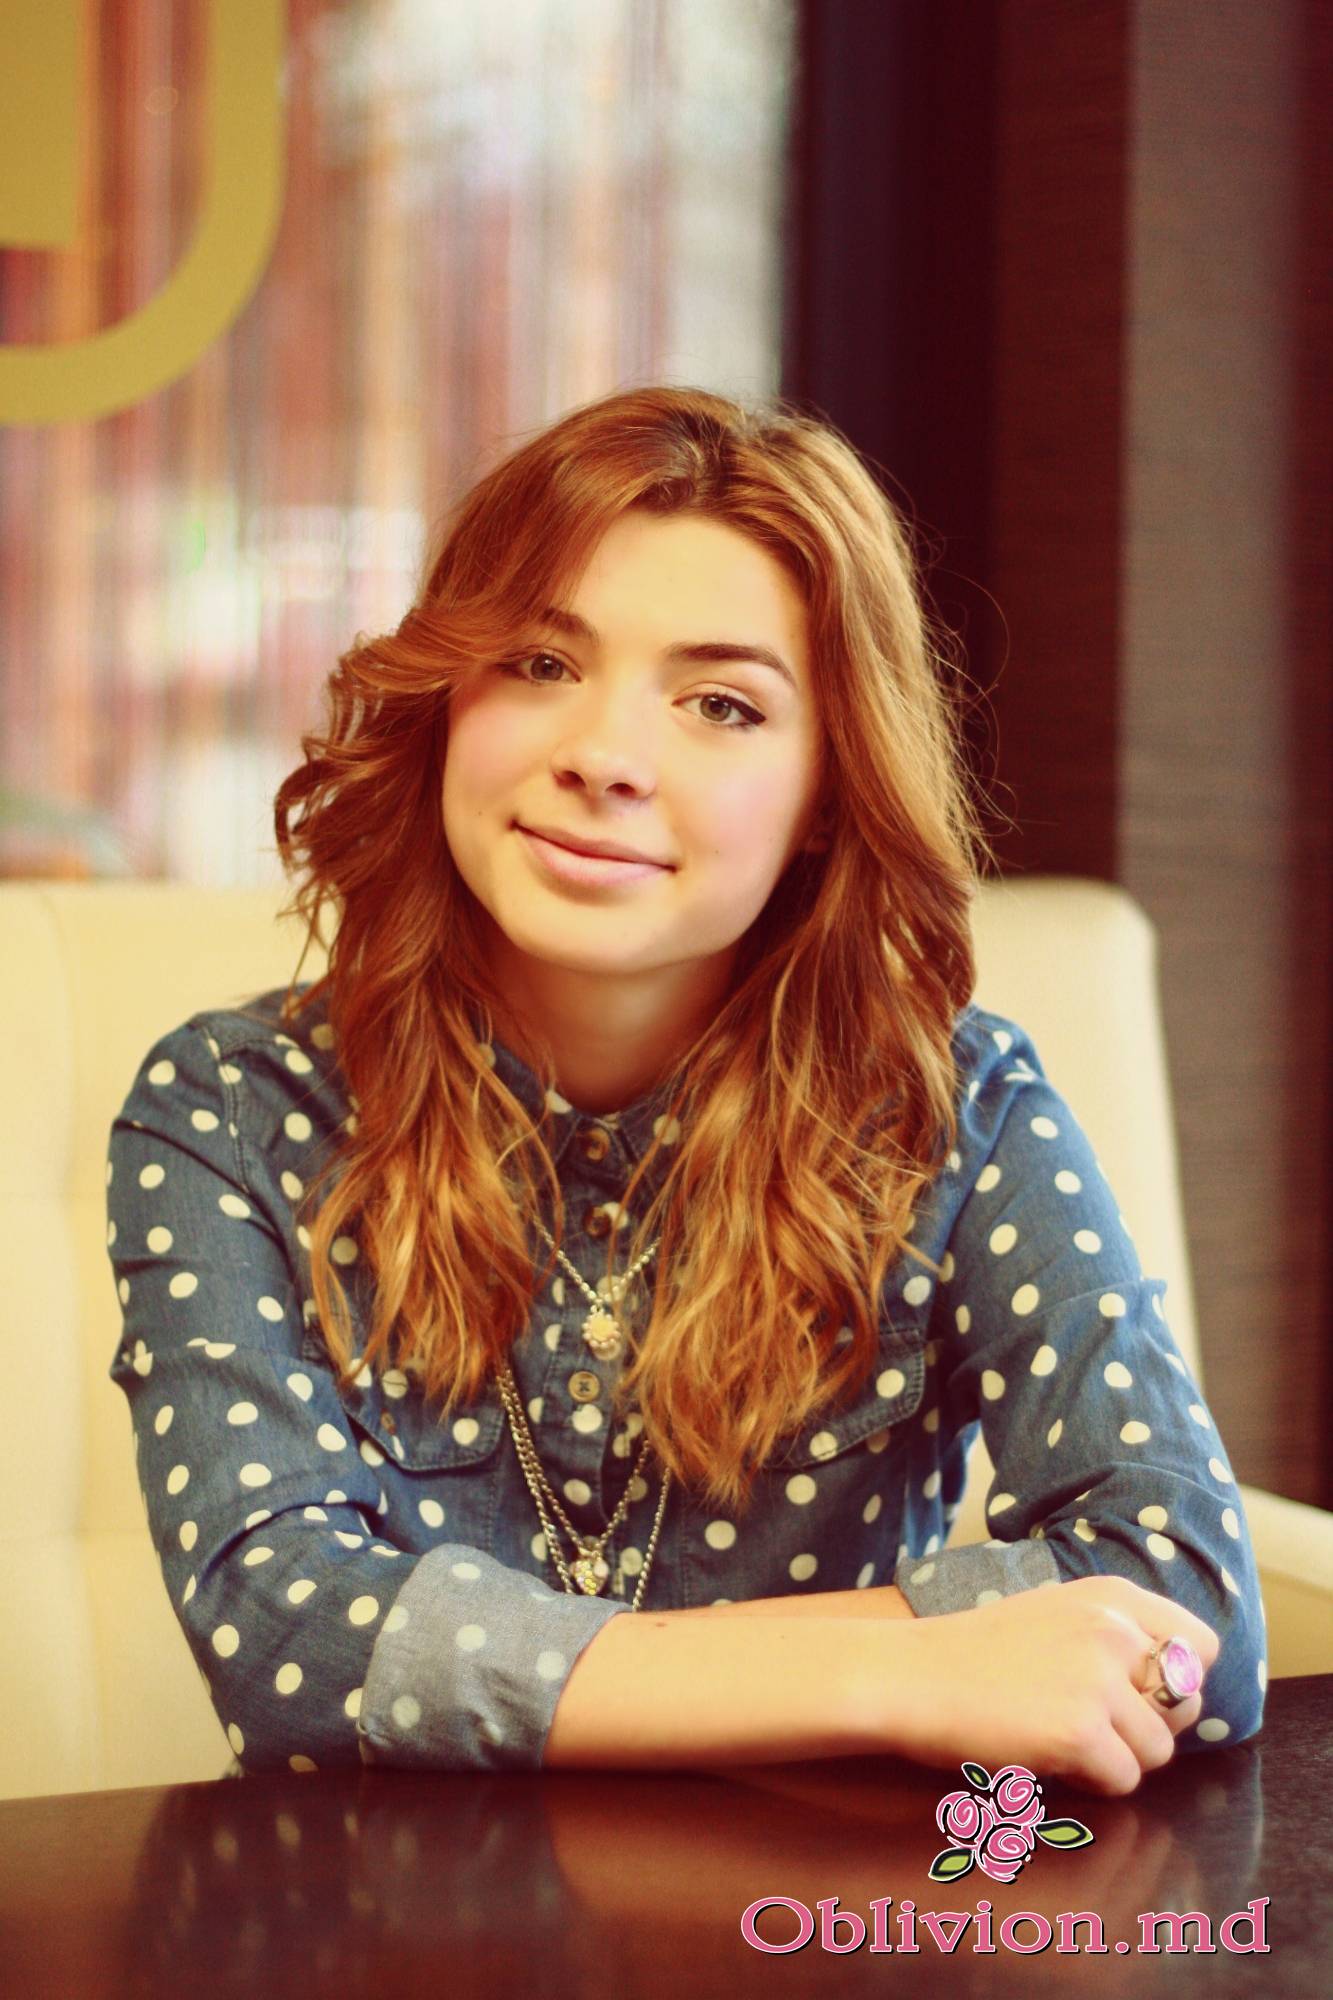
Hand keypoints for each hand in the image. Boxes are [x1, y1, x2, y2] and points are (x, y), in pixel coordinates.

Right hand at [882, 1573, 1219, 1796]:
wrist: (909, 1676)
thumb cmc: (973, 1654)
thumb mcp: (1054, 1614)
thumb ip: (1113, 1636)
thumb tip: (1176, 1687)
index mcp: (1110, 1595)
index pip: (1200, 1644)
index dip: (1179, 1680)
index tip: (1142, 1695)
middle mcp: (1113, 1630)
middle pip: (1186, 1705)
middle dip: (1149, 1726)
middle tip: (1093, 1726)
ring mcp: (1099, 1681)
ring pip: (1158, 1751)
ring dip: (1119, 1759)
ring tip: (1064, 1742)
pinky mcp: (1081, 1732)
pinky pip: (1123, 1780)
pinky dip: (1092, 1783)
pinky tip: (1049, 1760)